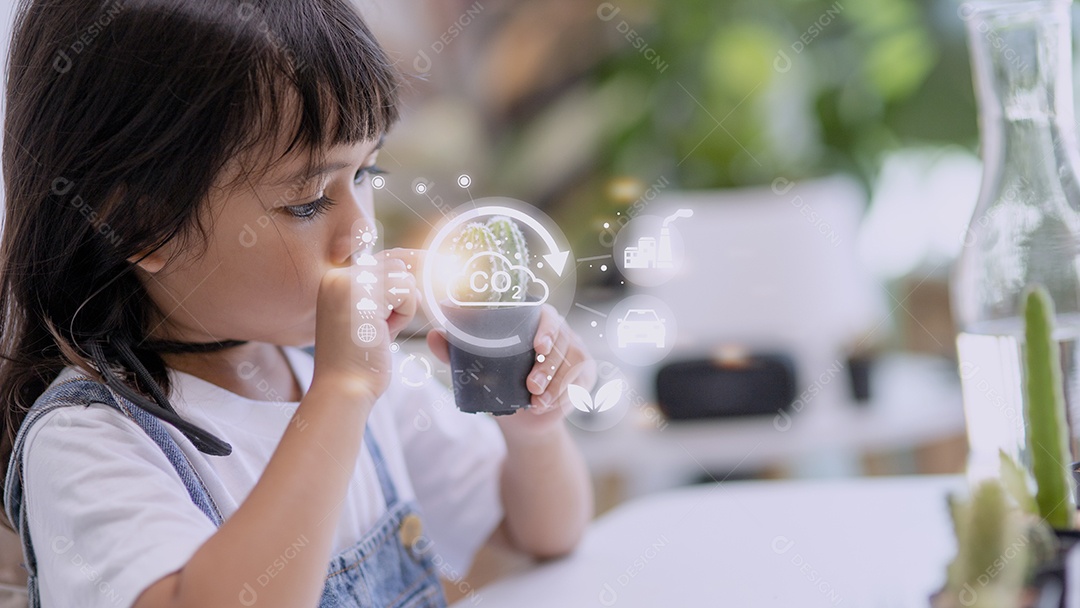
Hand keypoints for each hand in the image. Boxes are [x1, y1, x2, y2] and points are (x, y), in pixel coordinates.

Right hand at [311, 249, 419, 402]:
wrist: (343, 388)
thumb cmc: (360, 361)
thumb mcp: (369, 318)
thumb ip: (383, 294)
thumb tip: (415, 269)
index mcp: (335, 281)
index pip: (382, 260)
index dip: (408, 265)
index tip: (431, 263)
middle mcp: (337, 276)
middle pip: (396, 265)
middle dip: (402, 296)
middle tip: (382, 326)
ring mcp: (348, 282)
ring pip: (403, 277)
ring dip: (403, 307)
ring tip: (379, 331)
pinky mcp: (363, 293)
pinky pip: (406, 291)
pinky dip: (403, 314)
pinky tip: (383, 332)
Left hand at [427, 304, 595, 435]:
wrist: (521, 415)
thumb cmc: (498, 380)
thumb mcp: (474, 368)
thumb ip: (455, 352)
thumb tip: (433, 335)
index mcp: (534, 320)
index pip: (546, 315)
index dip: (546, 327)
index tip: (537, 345)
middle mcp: (558, 331)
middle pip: (562, 340)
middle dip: (547, 365)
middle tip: (531, 386)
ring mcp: (575, 350)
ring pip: (572, 363)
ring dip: (555, 384)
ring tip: (537, 402)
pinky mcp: (584, 373)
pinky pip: (580, 382)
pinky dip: (565, 396)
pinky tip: (549, 406)